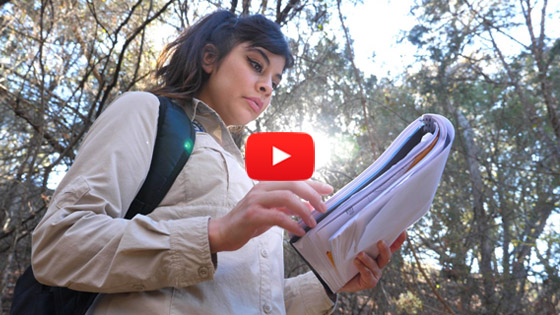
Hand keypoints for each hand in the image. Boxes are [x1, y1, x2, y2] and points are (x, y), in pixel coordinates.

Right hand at [208, 180, 332, 252]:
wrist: (222, 232)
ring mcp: (256, 200)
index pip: (295, 178)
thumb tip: (309, 207)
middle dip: (312, 195)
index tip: (329, 189)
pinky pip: (278, 216)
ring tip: (313, 222)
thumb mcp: (270, 211)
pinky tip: (299, 231)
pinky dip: (292, 224)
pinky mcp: (252, 214)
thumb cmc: (247, 222)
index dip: (313, 183)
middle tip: (323, 208)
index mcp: (267, 184)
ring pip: (287, 197)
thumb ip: (287, 207)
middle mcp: (262, 188)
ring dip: (304, 210)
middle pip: (293, 183)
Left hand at [339, 231, 406, 292]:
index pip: (391, 245)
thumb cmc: (345, 259)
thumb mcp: (350, 246)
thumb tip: (356, 221)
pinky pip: (368, 274)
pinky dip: (362, 268)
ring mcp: (375, 273)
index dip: (398, 240)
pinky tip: (356, 262)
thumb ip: (356, 238)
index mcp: (377, 252)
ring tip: (360, 254)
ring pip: (376, 265)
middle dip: (385, 249)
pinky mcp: (369, 281)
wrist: (337, 278)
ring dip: (368, 259)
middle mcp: (379, 262)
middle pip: (386, 256)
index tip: (402, 231)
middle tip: (380, 242)